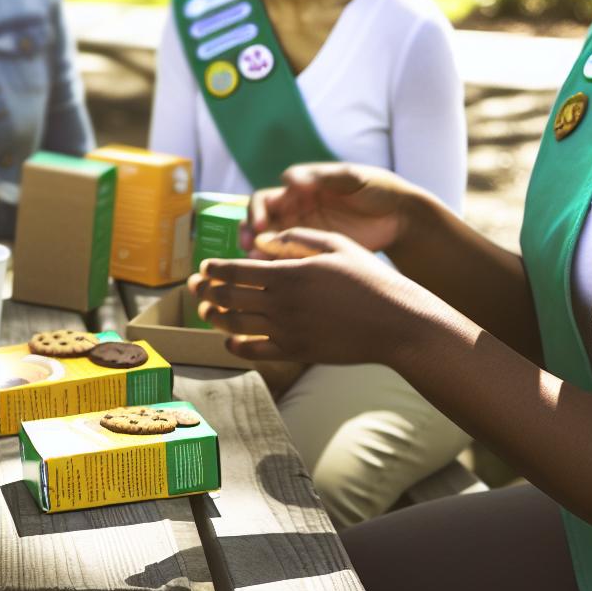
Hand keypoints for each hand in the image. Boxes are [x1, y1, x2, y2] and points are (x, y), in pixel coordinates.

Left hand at [189, 226, 445, 365]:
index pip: (236, 270)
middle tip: (195, 286)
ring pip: (235, 325)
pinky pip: (255, 351)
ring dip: (216, 316)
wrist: (396, 323)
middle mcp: (282, 303)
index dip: (214, 268)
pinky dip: (237, 345)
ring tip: (208, 310)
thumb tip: (260, 241)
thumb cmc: (369, 278)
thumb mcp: (336, 244)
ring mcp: (288, 330)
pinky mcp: (297, 352)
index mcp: (290, 272)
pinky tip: (231, 339)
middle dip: (206, 290)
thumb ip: (295, 238)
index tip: (205, 266)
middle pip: (228, 297)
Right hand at [245, 162, 424, 253]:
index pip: (264, 200)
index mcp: (299, 191)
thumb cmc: (377, 188)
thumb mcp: (351, 178)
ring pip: (269, 246)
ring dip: (258, 254)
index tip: (259, 226)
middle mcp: (295, 212)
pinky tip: (274, 278)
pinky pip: (290, 262)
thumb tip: (286, 178)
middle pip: (259, 224)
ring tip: (255, 266)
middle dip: (249, 234)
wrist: (402, 217)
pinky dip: (278, 268)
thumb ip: (320, 177)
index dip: (256, 212)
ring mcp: (304, 235)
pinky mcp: (315, 255)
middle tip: (248, 247)